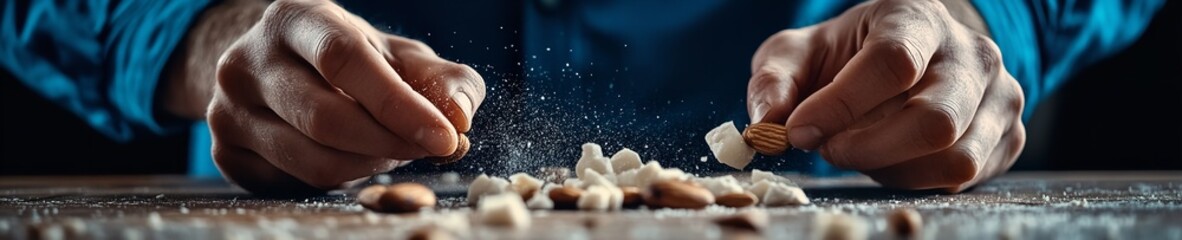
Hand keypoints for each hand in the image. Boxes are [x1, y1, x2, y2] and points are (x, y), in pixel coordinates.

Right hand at [208, 0, 485, 194]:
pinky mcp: (225, 153)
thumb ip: (442, 80)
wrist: (274, 68)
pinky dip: (340, 180)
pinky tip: (353, 158)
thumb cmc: (348, 61)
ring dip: (370, 166)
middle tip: (429, 149)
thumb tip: (460, 117)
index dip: (399, 105)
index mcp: (294, 20)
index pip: (344, 61)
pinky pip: (295, 184)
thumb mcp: (398, 55)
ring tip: (392, 149)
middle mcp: (247, 61)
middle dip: (391, 143)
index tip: (445, 136)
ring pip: (313, 161)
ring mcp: (227, 110)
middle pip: (326, 119)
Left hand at [747, 0, 1023, 191]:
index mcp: (916, 18)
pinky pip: (963, 177)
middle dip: (868, 149)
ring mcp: (999, 95)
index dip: (841, 105)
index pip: (892, 63)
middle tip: (830, 147)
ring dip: (892, 168)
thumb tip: (766, 126)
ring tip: (861, 149)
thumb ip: (773, 83)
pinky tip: (892, 158)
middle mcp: (970, 53)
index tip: (799, 130)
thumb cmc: (846, 55)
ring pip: (955, 157)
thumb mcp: (798, 54)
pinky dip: (916, 179)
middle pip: (934, 120)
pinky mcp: (1007, 136)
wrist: (907, 57)